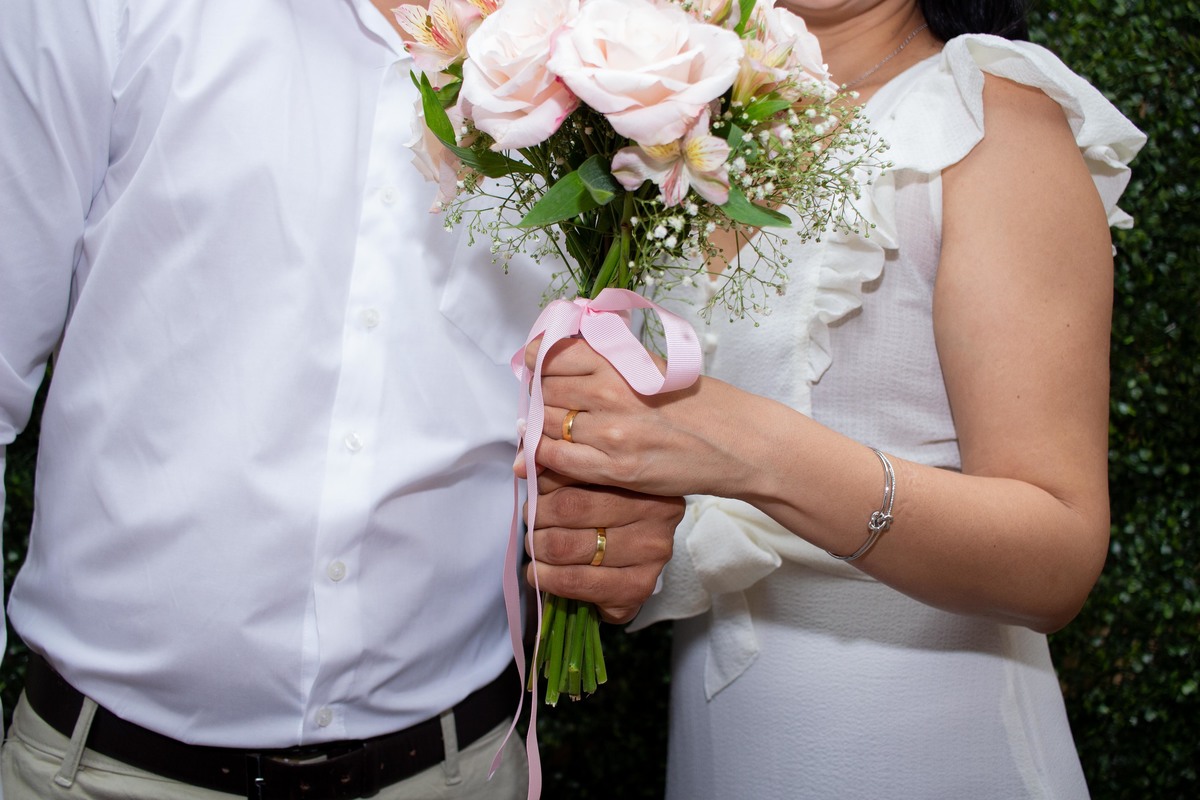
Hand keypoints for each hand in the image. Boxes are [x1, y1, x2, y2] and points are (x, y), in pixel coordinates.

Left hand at [523, 468, 681, 623]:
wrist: (636, 566)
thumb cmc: (610, 517)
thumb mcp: (594, 483)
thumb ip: (563, 468)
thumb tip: (525, 463)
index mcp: (642, 479)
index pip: (578, 470)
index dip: (545, 480)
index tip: (534, 489)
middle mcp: (655, 513)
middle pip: (569, 508)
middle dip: (536, 516)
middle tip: (531, 521)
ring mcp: (649, 553)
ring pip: (566, 546)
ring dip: (537, 547)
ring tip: (535, 546)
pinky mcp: (637, 587)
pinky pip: (574, 581)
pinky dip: (545, 577)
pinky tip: (538, 573)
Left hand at [524, 336, 751, 498]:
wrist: (736, 441)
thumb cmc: (698, 402)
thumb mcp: (651, 365)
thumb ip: (609, 358)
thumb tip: (564, 351)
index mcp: (620, 362)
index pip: (553, 354)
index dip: (538, 360)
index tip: (536, 366)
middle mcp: (610, 394)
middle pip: (544, 390)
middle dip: (537, 396)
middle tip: (541, 402)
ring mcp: (611, 433)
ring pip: (544, 425)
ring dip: (537, 426)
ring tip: (543, 427)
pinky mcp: (615, 468)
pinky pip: (557, 460)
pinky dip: (541, 456)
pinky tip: (540, 453)